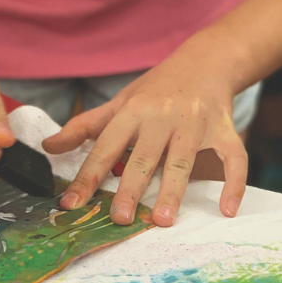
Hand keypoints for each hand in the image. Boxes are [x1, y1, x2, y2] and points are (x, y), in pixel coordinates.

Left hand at [42, 57, 246, 226]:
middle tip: (120, 218)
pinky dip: (233, 183)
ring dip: (173, 191)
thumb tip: (48, 147)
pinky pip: (233, 158)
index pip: (104, 147)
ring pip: (182, 160)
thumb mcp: (119, 103)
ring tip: (163, 220)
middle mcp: (162, 118)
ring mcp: (195, 124)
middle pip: (143, 156)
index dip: (87, 177)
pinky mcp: (224, 130)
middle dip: (130, 187)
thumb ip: (85, 127)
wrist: (204, 61)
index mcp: (132, 112)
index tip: (71, 204)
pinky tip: (227, 209)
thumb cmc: (156, 89)